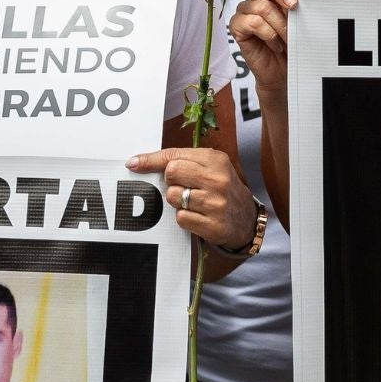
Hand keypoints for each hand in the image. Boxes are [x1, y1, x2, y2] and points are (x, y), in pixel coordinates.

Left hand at [127, 147, 257, 250]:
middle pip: (171, 173)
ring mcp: (216, 203)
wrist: (246, 218)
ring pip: (173, 197)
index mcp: (216, 160)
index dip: (151, 160)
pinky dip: (184, 217)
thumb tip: (135, 162)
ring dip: (177, 201)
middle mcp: (218, 180)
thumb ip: (178, 160)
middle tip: (182, 186)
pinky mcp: (213, 225)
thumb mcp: (208, 166)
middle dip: (170, 181)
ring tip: (192, 202)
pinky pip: (181, 218)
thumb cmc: (220, 188)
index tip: (133, 164)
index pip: (174, 156)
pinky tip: (197, 216)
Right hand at [229, 0, 305, 109]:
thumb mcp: (301, 21)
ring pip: (262, 6)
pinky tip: (276, 45)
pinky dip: (269, 34)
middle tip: (294, 5)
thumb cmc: (293, 45)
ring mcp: (245, 11)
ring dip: (280, 24)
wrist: (284, 72)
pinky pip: (253, 22)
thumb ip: (301, 5)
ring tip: (288, 38)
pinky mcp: (237, 26)